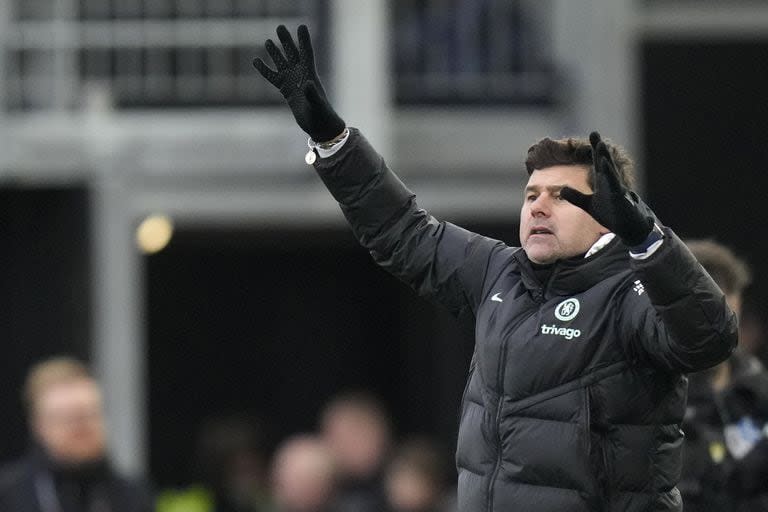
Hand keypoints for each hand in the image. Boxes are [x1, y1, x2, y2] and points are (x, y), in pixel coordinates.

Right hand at [253, 25, 345, 141]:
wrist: (319, 126)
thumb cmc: (321, 115)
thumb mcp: (317, 105)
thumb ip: (312, 94)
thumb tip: (307, 84)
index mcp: (310, 75)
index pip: (306, 53)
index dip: (304, 40)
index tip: (301, 26)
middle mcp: (301, 75)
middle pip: (292, 54)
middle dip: (286, 41)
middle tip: (279, 27)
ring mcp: (292, 82)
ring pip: (282, 63)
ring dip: (275, 53)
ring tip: (267, 41)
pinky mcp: (285, 90)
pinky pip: (272, 77)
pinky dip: (264, 70)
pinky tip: (256, 61)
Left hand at [560, 132, 654, 246]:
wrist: (629, 228)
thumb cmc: (611, 214)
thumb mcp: (589, 205)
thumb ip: (576, 197)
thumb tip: (562, 189)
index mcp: (603, 182)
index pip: (598, 162)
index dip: (595, 149)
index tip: (593, 133)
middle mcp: (611, 183)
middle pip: (604, 163)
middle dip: (600, 148)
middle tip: (595, 133)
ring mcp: (617, 191)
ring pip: (611, 173)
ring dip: (605, 160)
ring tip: (601, 147)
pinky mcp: (621, 201)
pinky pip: (616, 189)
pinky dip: (611, 179)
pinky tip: (606, 170)